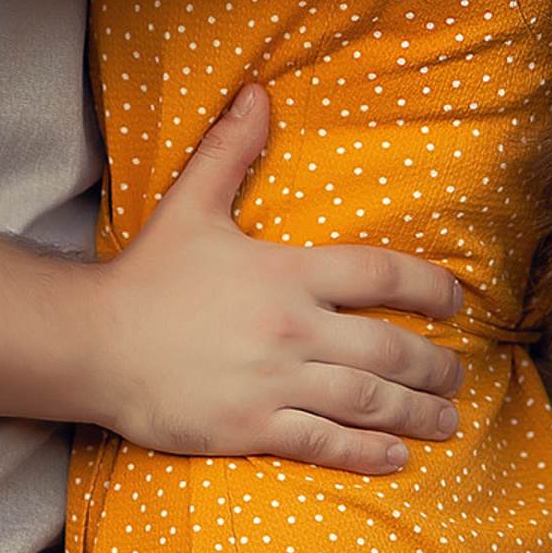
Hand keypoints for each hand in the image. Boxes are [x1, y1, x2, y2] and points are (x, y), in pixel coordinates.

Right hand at [91, 84, 465, 469]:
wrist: (94, 342)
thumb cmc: (146, 275)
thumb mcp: (190, 204)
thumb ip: (231, 150)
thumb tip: (259, 94)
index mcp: (284, 273)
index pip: (378, 274)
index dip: (428, 286)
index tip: (454, 299)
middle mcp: (290, 328)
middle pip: (389, 348)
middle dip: (436, 364)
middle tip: (457, 372)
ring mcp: (274, 382)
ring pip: (369, 400)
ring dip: (418, 412)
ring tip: (446, 418)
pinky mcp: (253, 427)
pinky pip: (327, 444)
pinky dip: (370, 454)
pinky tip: (397, 458)